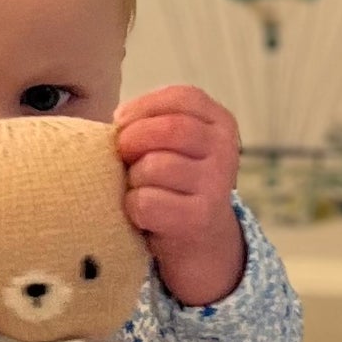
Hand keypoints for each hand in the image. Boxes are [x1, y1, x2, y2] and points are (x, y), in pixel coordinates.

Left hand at [115, 85, 246, 305]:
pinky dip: (132, 206)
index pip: (182, 98)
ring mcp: (216, 185)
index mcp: (221, 124)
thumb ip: (155, 125)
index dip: (143, 106)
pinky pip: (147, 201)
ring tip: (137, 187)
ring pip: (155, 166)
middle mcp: (225, 151)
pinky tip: (140, 212)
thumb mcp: (176, 147)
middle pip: (170, 129)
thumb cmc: (175, 186)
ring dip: (133, 177)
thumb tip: (116, 123)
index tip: (121, 121)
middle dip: (133, 138)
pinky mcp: (199, 218)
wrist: (201, 243)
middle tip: (121, 153)